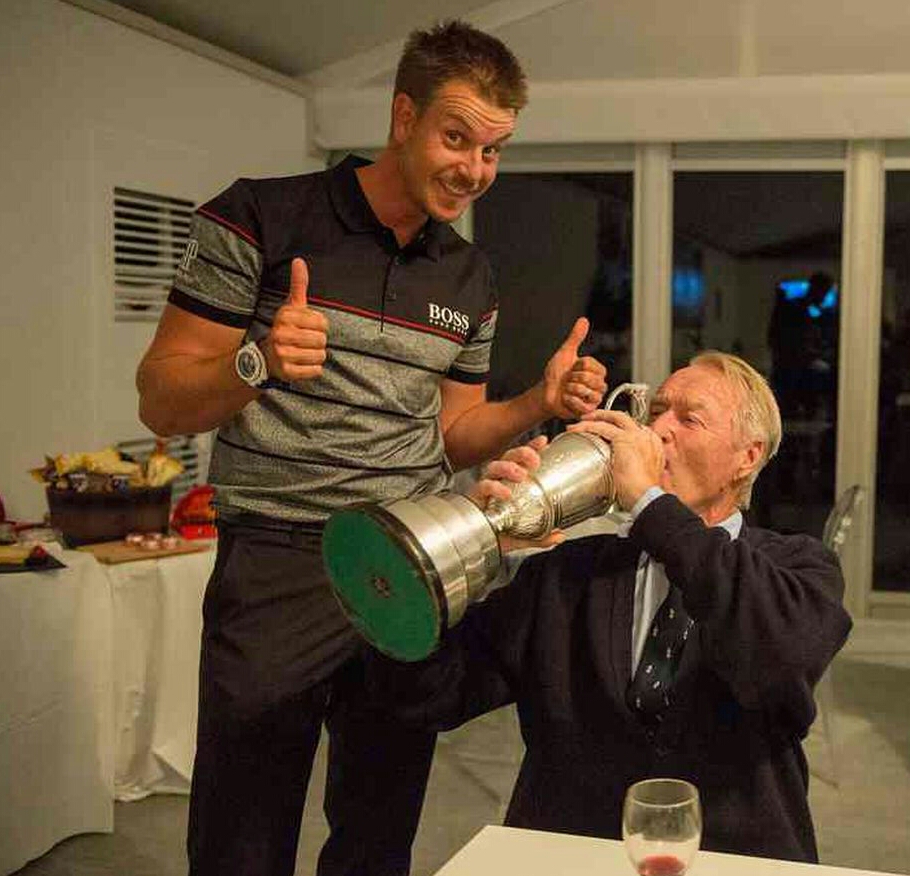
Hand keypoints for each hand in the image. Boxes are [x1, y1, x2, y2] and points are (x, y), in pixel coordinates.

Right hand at [262, 257, 328, 381]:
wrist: (266, 357)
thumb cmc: (286, 329)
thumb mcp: (292, 306)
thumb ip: (298, 285)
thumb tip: (299, 260)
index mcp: (286, 316)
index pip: (322, 323)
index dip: (320, 327)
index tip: (308, 328)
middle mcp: (281, 334)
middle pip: (322, 340)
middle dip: (318, 342)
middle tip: (305, 342)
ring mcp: (282, 353)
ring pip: (320, 356)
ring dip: (316, 356)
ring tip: (303, 353)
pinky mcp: (287, 372)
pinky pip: (315, 371)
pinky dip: (313, 370)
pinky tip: (301, 364)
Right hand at [471, 436, 565, 552]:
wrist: (477, 546)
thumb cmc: (497, 532)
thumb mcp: (523, 535)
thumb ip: (542, 536)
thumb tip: (559, 535)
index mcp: (510, 481)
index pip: (521, 459)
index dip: (532, 447)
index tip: (544, 442)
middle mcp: (497, 479)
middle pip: (508, 456)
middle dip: (521, 453)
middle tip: (535, 460)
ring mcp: (485, 485)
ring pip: (494, 466)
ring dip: (508, 467)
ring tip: (521, 474)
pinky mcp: (473, 496)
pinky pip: (482, 486)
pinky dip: (494, 487)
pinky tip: (505, 493)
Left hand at [540, 318, 606, 418]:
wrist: (547, 392)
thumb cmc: (556, 374)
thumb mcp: (566, 353)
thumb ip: (576, 337)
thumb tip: (583, 321)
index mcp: (597, 371)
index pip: (589, 364)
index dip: (577, 366)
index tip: (572, 368)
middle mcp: (599, 385)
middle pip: (588, 378)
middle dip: (572, 378)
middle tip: (568, 381)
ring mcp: (594, 399)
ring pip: (584, 391)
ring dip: (569, 390)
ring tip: (568, 390)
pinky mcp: (588, 411)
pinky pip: (579, 404)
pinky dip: (568, 400)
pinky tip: (567, 399)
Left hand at [567, 410, 664, 509]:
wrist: (646, 496)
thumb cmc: (642, 493)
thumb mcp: (641, 476)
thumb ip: (634, 466)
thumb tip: (622, 468)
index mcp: (653, 444)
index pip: (634, 428)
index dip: (619, 427)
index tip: (608, 430)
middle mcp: (646, 436)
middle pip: (624, 418)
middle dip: (606, 416)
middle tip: (592, 419)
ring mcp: (636, 436)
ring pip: (612, 418)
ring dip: (595, 418)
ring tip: (581, 421)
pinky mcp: (623, 439)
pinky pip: (601, 427)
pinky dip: (587, 426)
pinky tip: (577, 429)